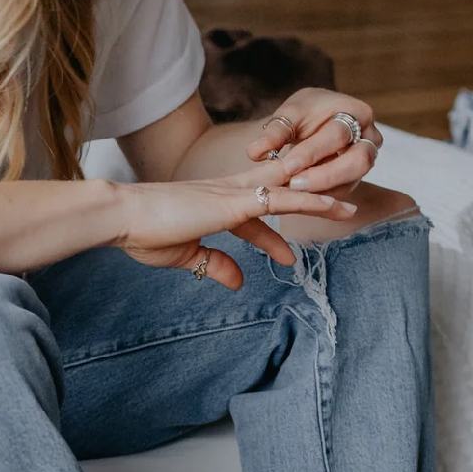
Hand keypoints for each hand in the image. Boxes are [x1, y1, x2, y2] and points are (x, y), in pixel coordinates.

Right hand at [115, 173, 356, 289]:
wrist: (122, 216)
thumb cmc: (142, 233)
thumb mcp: (184, 256)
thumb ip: (213, 265)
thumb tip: (237, 282)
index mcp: (211, 204)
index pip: (252, 219)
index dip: (270, 238)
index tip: (287, 257)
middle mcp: (226, 192)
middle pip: (277, 191)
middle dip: (305, 197)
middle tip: (336, 207)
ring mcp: (233, 193)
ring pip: (288, 189)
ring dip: (320, 195)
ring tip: (350, 206)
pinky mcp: (234, 201)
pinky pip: (283, 198)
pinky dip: (310, 198)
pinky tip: (332, 202)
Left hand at [246, 88, 383, 195]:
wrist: (314, 120)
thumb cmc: (304, 113)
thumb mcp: (288, 115)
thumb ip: (274, 132)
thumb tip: (254, 152)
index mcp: (356, 112)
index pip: (338, 134)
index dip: (313, 153)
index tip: (288, 166)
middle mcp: (369, 137)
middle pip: (358, 161)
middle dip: (325, 176)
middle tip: (294, 186)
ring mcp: (366, 159)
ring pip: (353, 180)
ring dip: (324, 191)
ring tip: (294, 194)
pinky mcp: (355, 177)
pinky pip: (343, 192)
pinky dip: (322, 197)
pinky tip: (300, 200)